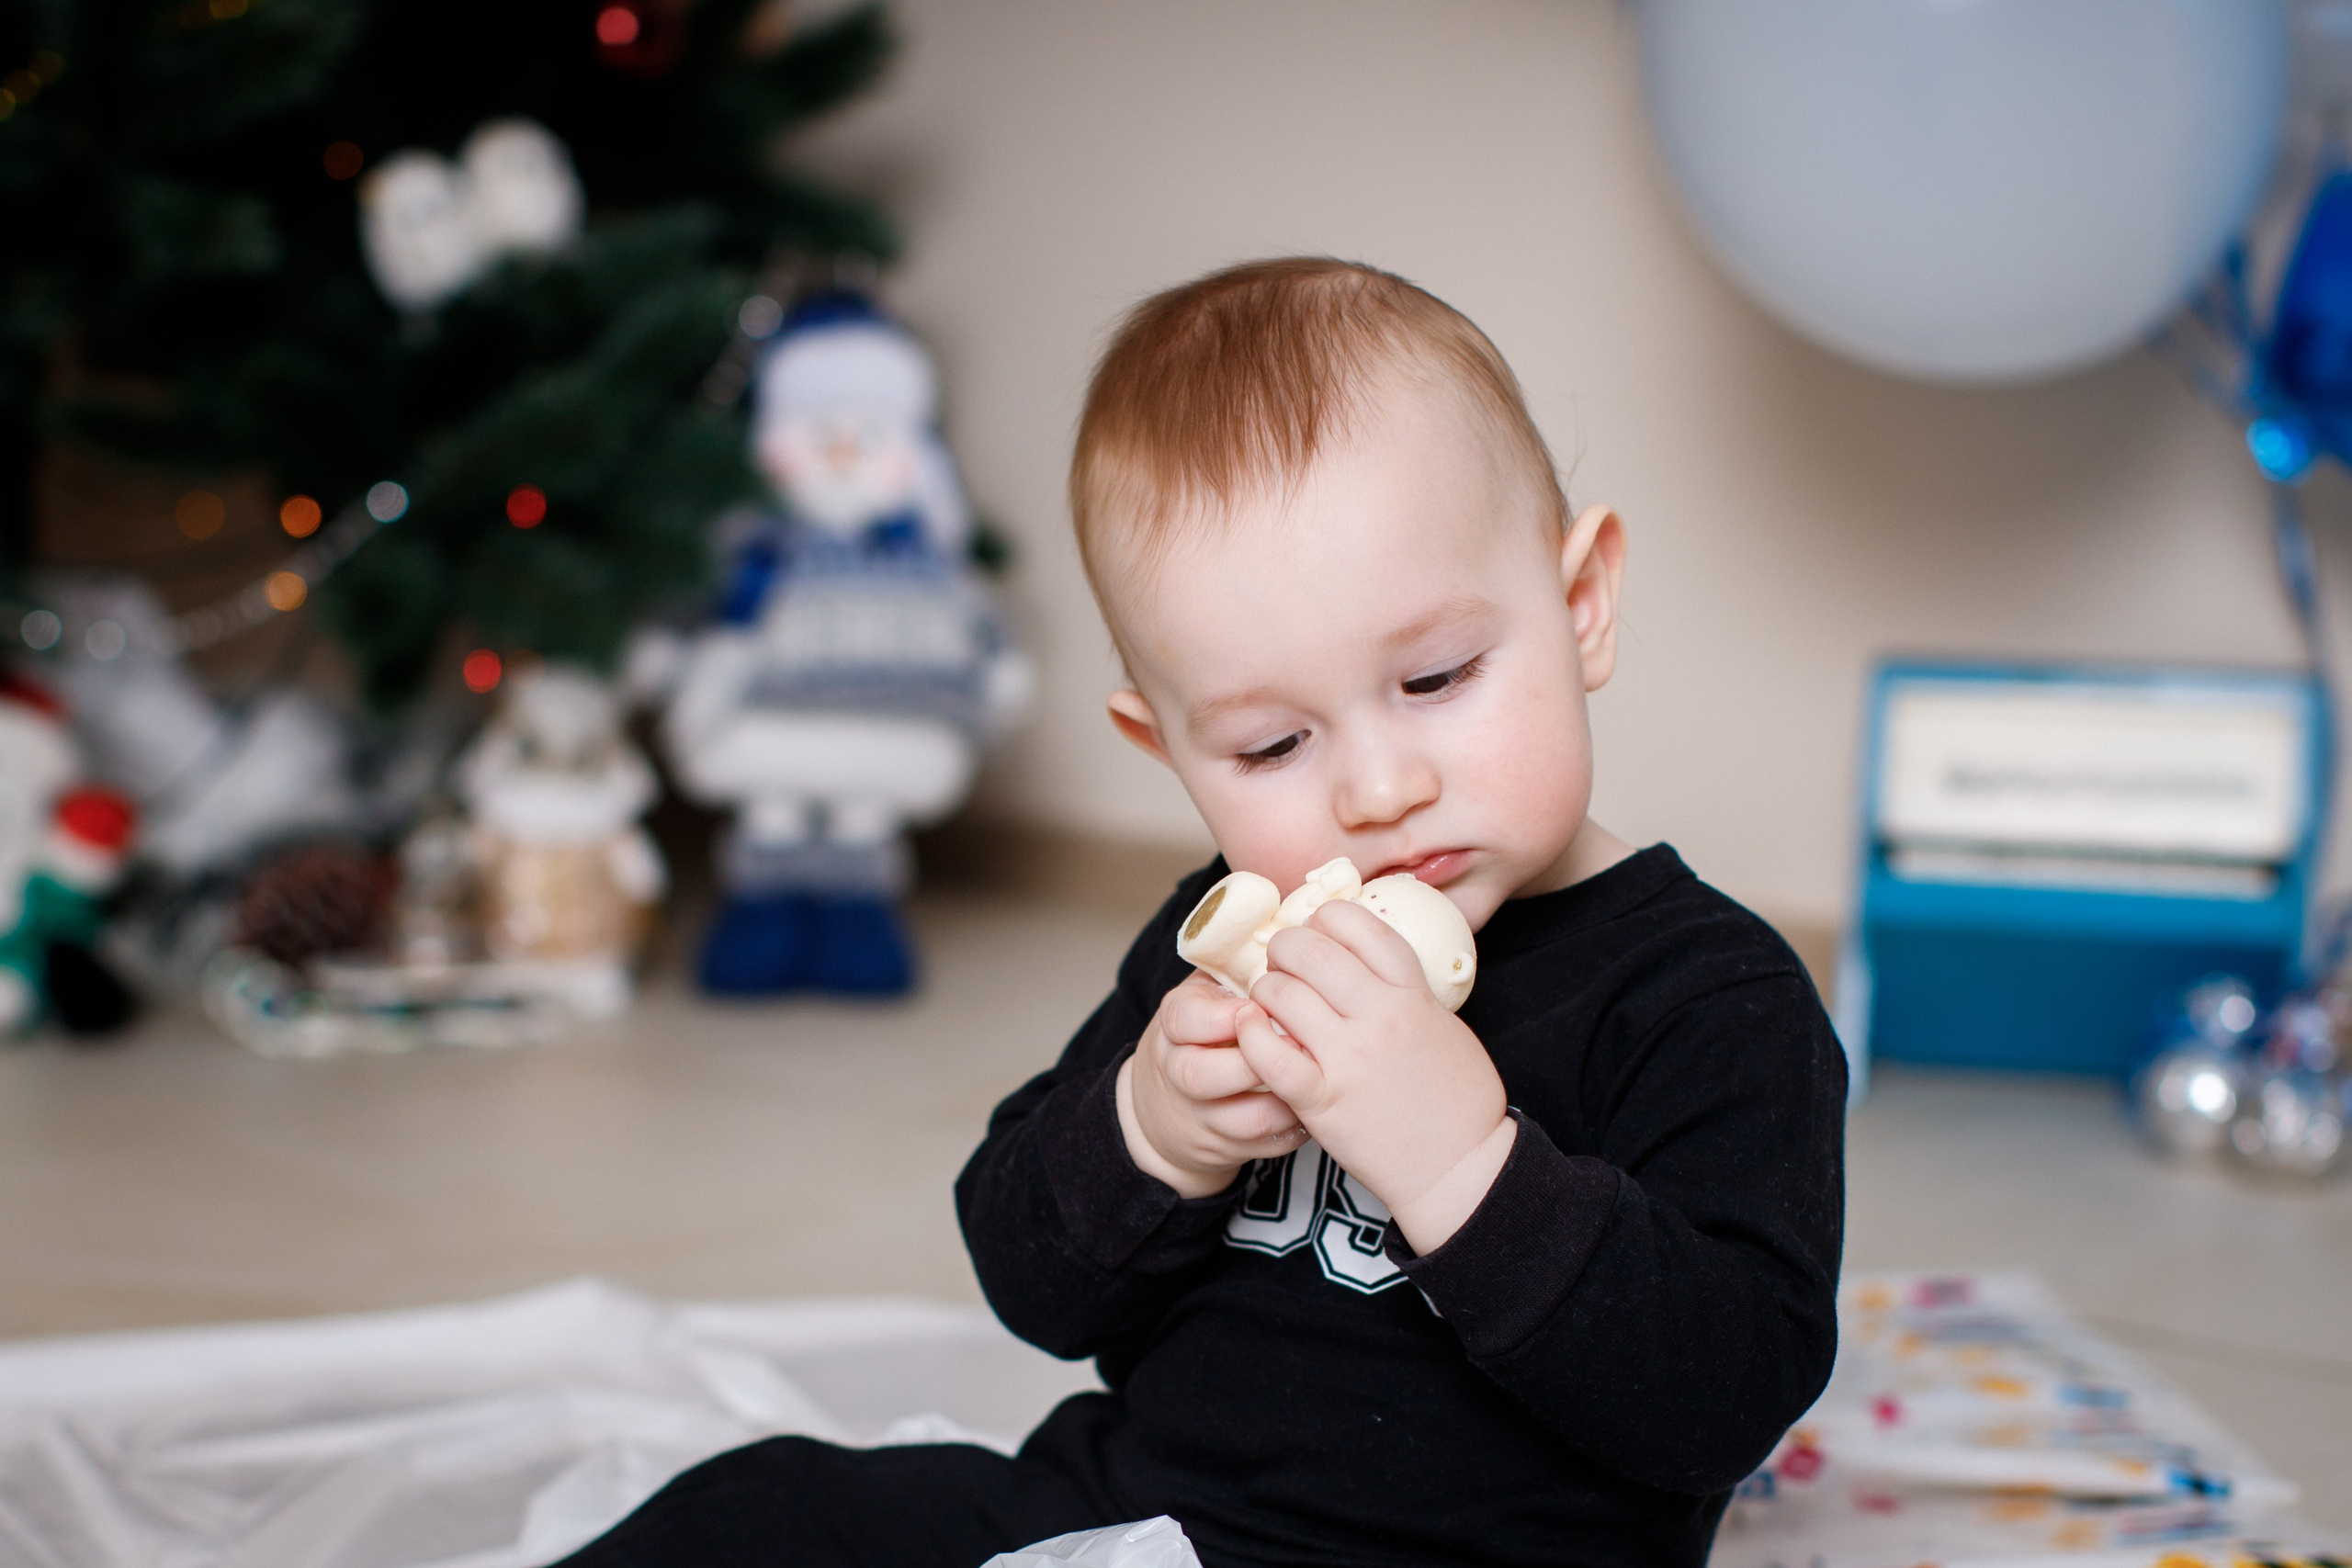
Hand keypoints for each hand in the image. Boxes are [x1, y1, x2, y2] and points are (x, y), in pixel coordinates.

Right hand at [1118, 971, 1311, 1198]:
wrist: (1168, 1108)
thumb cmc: (1206, 1033)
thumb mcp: (1207, 991)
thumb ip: (1237, 960)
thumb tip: (1287, 903)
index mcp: (1174, 1025)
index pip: (1182, 1018)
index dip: (1219, 1016)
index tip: (1254, 1006)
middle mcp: (1178, 1073)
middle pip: (1201, 1074)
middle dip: (1254, 1061)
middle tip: (1300, 1043)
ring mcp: (1200, 1117)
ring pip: (1243, 1118)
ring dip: (1287, 1098)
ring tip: (1319, 1074)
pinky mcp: (1225, 1149)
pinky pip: (1266, 1145)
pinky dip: (1296, 1126)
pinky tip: (1319, 1104)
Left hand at [1236, 900, 1515, 1253]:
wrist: (1462, 1169)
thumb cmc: (1460, 1101)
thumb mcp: (1446, 1027)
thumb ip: (1408, 993)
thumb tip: (1369, 966)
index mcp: (1413, 995)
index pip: (1360, 926)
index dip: (1328, 918)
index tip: (1318, 928)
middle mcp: (1379, 1017)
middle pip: (1312, 951)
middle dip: (1285, 946)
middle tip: (1281, 959)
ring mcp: (1349, 1058)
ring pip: (1282, 994)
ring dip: (1265, 988)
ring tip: (1268, 999)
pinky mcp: (1323, 1100)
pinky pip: (1269, 1054)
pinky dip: (1251, 1034)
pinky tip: (1251, 1030)